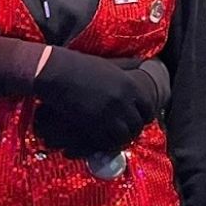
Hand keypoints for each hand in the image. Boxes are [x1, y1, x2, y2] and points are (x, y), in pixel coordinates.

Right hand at [32, 48, 157, 153]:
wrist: (57, 73)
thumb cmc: (80, 65)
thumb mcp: (110, 64)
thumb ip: (128, 66)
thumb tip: (142, 61)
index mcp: (130, 85)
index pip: (148, 108)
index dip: (144, 115)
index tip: (138, 119)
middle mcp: (124, 101)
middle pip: (138, 124)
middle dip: (133, 129)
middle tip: (126, 132)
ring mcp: (110, 114)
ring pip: (125, 136)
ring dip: (121, 139)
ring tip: (115, 139)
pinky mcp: (94, 124)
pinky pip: (108, 141)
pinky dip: (107, 144)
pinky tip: (102, 141)